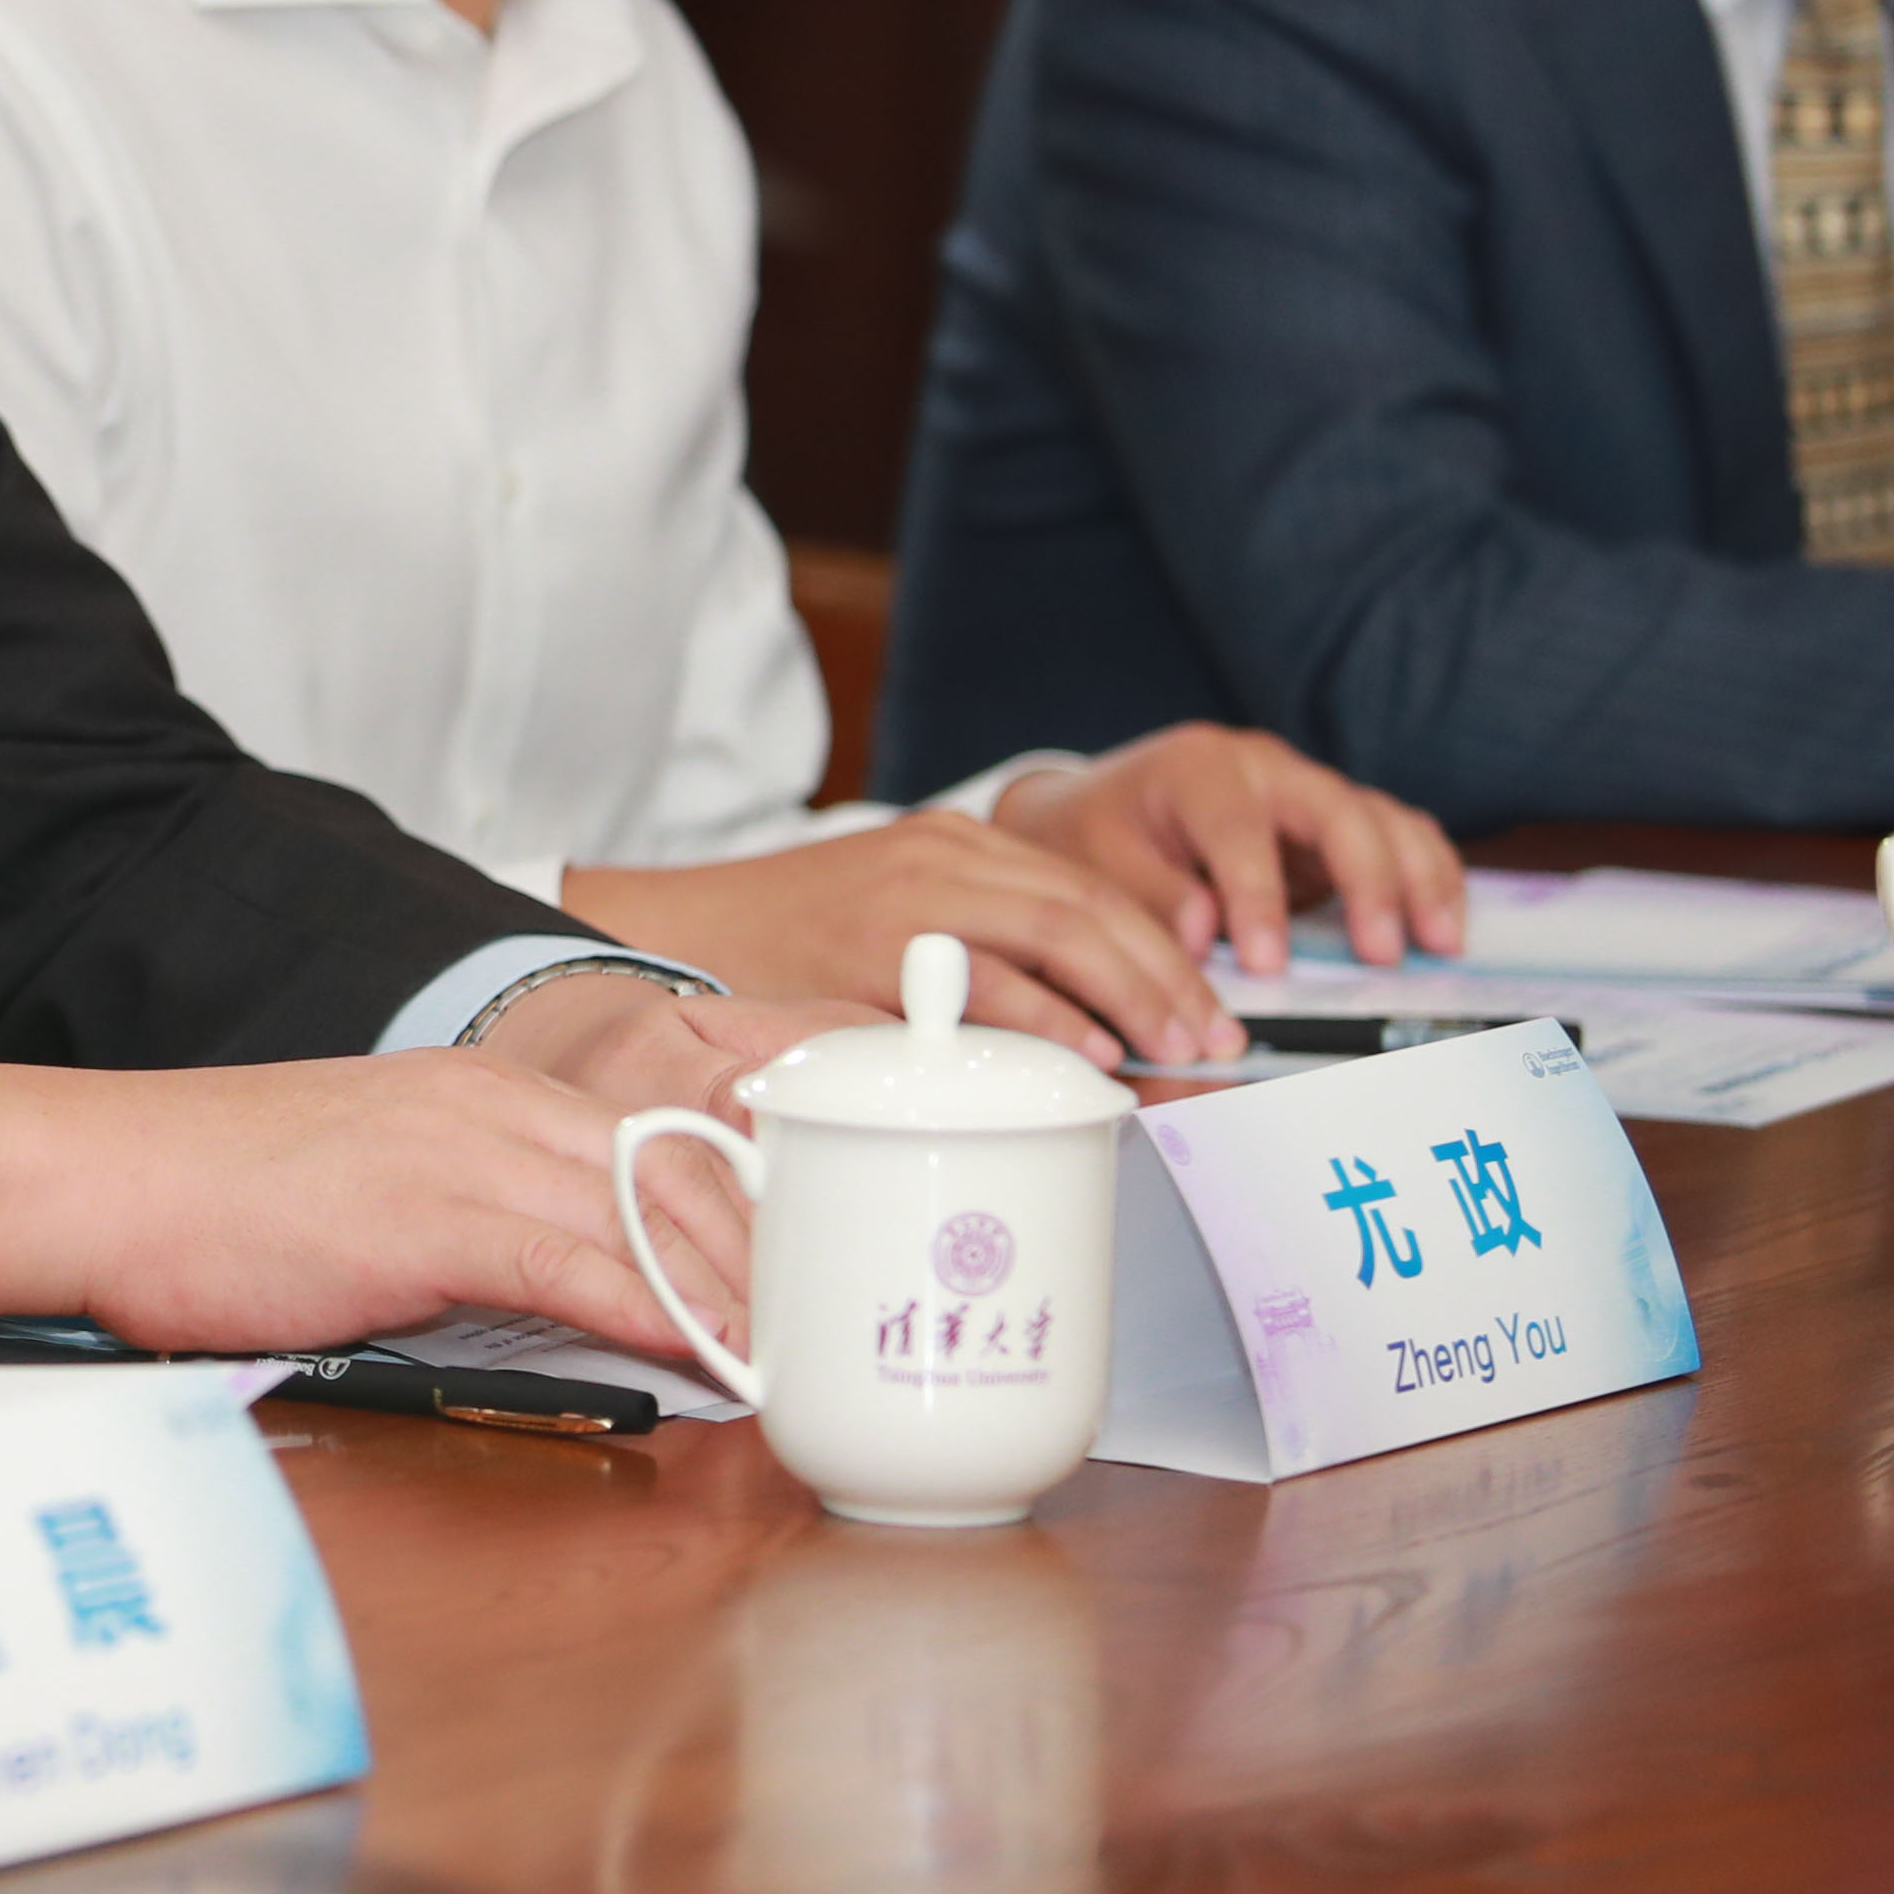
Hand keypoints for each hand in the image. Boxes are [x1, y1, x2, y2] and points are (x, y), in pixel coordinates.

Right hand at [0, 990, 848, 1374]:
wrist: (102, 1177)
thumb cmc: (220, 1205)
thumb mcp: (377, 1202)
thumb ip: (484, 1238)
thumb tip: (580, 1310)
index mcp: (485, 1093)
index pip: (664, 1141)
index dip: (755, 1209)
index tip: (815, 1276)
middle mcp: (495, 1102)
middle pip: (689, 1168)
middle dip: (782, 1251)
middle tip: (852, 1327)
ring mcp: (466, 1148)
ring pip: (656, 1212)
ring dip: (747, 1293)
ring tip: (817, 1359)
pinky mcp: (433, 1212)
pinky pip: (584, 1265)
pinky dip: (666, 1315)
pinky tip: (717, 1360)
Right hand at [572, 810, 1247, 1070]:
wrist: (681, 926)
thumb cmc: (793, 942)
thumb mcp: (898, 916)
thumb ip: (980, 949)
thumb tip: (1087, 1024)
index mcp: (958, 842)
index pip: (1092, 886)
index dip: (1164, 950)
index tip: (1209, 1008)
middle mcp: (944, 854)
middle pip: (1092, 907)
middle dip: (1168, 977)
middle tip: (1212, 1040)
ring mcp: (909, 896)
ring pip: (1056, 930)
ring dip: (1130, 995)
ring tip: (1172, 1050)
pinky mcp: (874, 947)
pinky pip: (982, 980)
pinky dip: (1047, 1017)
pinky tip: (1086, 1052)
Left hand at [992, 723, 1463, 974]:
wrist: (1102, 808)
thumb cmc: (1099, 835)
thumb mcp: (1097, 860)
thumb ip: (1149, 893)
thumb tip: (1200, 932)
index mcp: (1198, 768)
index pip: (1238, 828)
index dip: (1255, 898)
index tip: (1264, 964)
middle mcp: (1265, 766)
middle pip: (1336, 809)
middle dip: (1367, 882)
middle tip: (1379, 955)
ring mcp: (1310, 787)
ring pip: (1384, 818)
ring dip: (1420, 879)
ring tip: (1438, 945)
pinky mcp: (1339, 819)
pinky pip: (1401, 834)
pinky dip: (1430, 875)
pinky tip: (1442, 926)